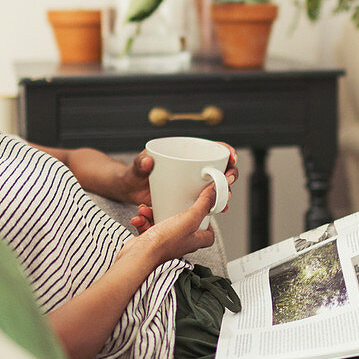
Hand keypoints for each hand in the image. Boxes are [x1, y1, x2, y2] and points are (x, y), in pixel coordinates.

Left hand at [117, 142, 238, 208]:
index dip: (226, 150)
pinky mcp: (188, 198)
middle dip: (230, 174)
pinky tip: (218, 210)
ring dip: (225, 192)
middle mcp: (192, 168)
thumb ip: (140, 163)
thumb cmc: (133, 173)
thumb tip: (148, 161)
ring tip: (224, 199)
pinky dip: (214, 205)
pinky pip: (206, 201)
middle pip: (220, 168)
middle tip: (228, 181)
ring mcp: (191, 184)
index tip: (231, 157)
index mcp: (183, 154)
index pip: (211, 148)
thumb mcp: (136, 167)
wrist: (128, 190)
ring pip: (216, 186)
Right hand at [121, 184, 217, 262]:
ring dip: (152, 213)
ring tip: (147, 210)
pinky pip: (148, 226)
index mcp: (194, 240)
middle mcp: (181, 243)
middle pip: (183, 224)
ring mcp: (165, 242)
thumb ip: (202, 205)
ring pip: (162, 222)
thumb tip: (215, 192)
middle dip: (173, 210)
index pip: (208, 235)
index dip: (208, 223)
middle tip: (171, 203)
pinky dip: (143, 220)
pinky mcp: (151, 241)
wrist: (139, 256)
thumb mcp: (189, 219)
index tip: (204, 210)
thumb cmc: (164, 244)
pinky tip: (139, 218)